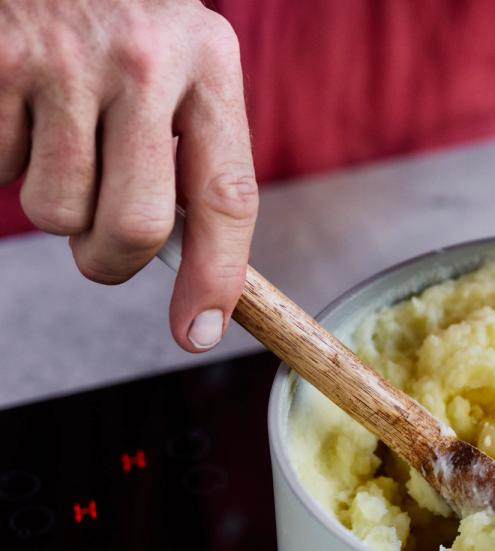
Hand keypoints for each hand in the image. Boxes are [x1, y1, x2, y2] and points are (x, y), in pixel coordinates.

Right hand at [0, 0, 257, 350]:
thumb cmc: (125, 22)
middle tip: (103, 248)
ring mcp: (65, 60)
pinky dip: (6, 159)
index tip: (198, 332)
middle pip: (138, 226)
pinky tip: (24, 111)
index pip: (229, 197)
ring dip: (56, 205)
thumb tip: (198, 272)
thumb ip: (193, 152)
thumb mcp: (183, 65)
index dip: (217, 277)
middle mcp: (146, 61)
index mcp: (210, 64)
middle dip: (114, 261)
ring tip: (61, 142)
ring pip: (59, 212)